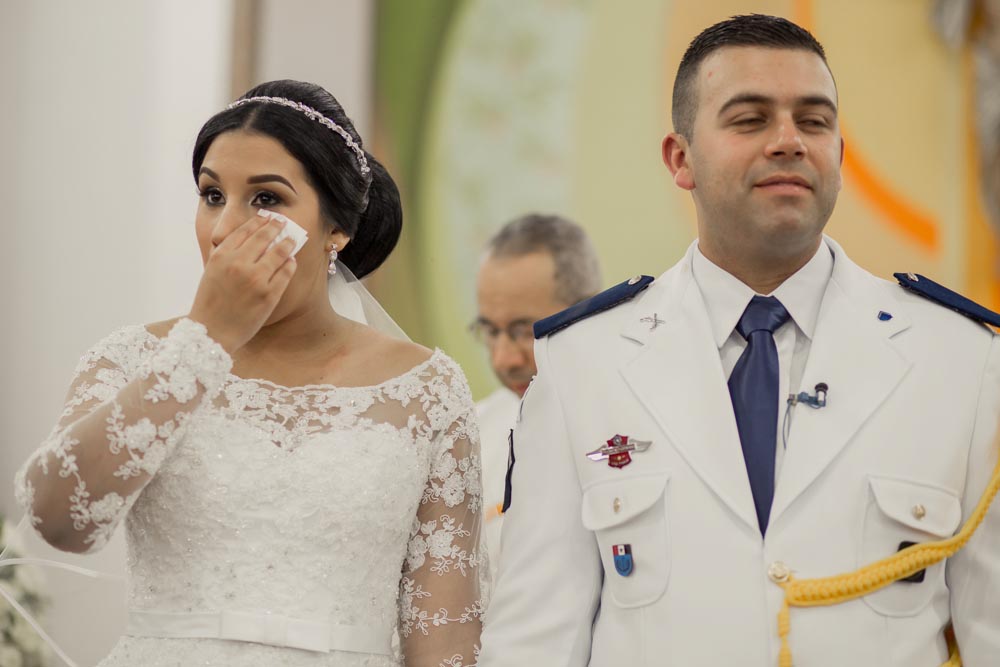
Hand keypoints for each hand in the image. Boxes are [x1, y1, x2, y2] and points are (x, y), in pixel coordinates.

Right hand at [188, 214, 297, 352]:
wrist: (210, 332)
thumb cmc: (210, 303)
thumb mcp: (211, 271)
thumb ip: (227, 254)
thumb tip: (250, 239)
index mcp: (222, 256)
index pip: (245, 231)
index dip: (259, 222)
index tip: (268, 217)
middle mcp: (239, 264)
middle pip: (264, 237)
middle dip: (277, 227)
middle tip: (284, 223)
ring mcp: (255, 279)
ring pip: (279, 253)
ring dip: (288, 243)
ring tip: (292, 240)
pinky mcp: (269, 294)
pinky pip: (285, 273)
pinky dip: (290, 265)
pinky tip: (291, 261)